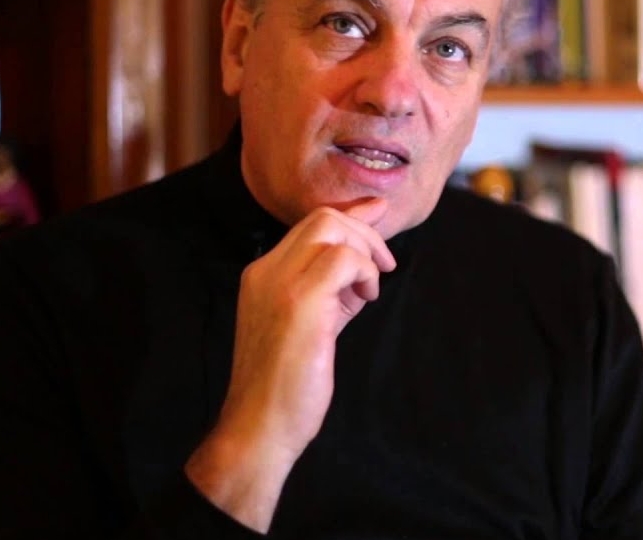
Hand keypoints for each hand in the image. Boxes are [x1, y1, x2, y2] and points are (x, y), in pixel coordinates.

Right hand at [186, 197, 395, 530]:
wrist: (259, 427)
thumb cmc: (287, 384)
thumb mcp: (313, 323)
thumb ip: (335, 287)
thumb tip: (366, 258)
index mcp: (263, 274)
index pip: (309, 225)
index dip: (350, 217)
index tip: (377, 215)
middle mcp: (265, 271)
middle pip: (321, 216)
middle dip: (364, 231)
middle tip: (383, 266)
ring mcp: (279, 283)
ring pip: (330, 226)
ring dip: (366, 249)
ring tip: (373, 286)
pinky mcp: (299, 303)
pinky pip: (342, 259)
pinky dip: (364, 271)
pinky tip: (366, 298)